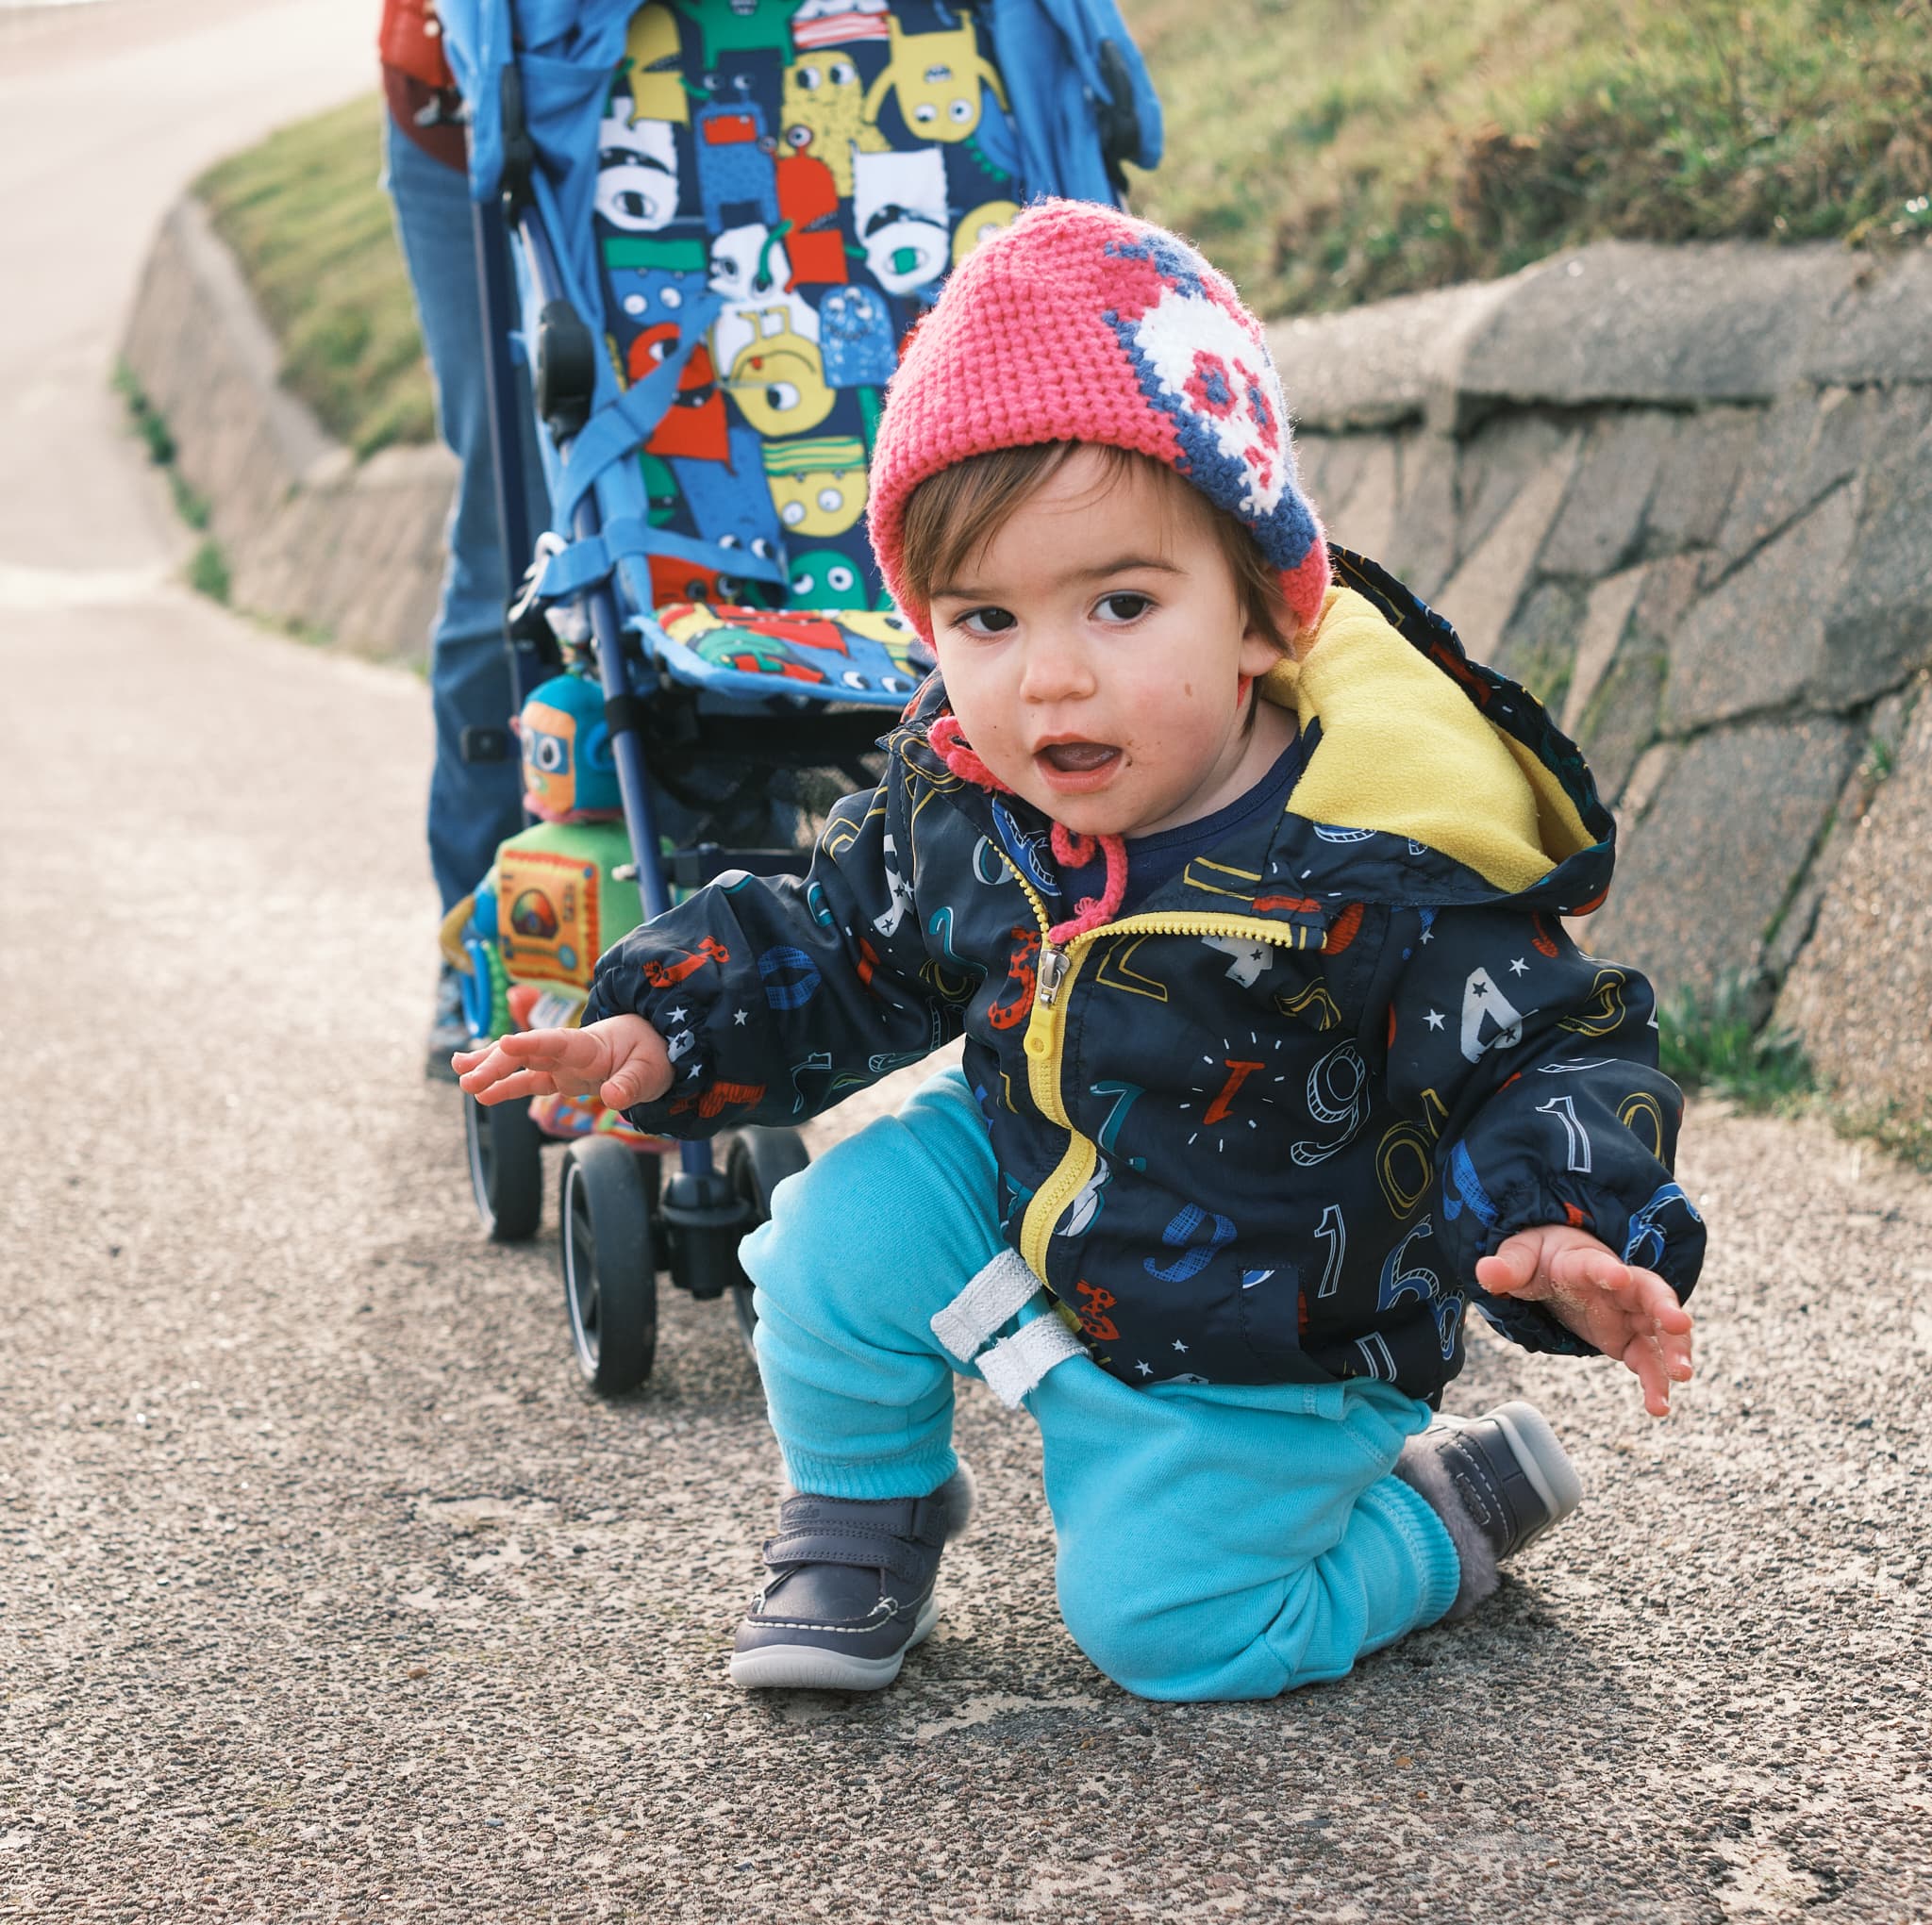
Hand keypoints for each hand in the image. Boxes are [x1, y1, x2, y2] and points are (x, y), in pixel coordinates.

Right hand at [452, 1014, 671, 1111]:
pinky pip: (527, 1081)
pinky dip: (504, 1087)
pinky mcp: (560, 1076)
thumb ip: (631, 1083)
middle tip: (467, 1079)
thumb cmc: (652, 1054)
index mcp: (590, 1044)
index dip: (532, 1041)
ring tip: (459, 1074)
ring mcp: (561, 1063)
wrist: (652, 1046)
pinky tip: (481, 1094)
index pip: (557, 1041)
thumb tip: (614, 1099)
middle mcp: (568, 1051)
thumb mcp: (651, 1071)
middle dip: (496, 1064)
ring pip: (519, 1063)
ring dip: (489, 1068)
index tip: (506, 1042)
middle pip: (527, 1054)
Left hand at [1475, 1223, 1693, 1418]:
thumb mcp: (1520, 1258)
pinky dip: (1656, 1381)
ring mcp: (1628, 1313)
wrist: (1559, 1264)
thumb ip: (1506, 1267)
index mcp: (1586, 1262)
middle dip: (1666, 1307)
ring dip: (1674, 1350)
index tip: (1617, 1276)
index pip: (1596, 1264)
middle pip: (1650, 1292)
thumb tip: (1485, 1272)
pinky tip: (1659, 1408)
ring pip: (1660, 1330)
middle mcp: (1619, 1286)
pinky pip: (1648, 1360)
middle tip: (1679, 1324)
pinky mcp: (1628, 1338)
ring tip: (1681, 1376)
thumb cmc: (1542, 1257)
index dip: (1606, 1270)